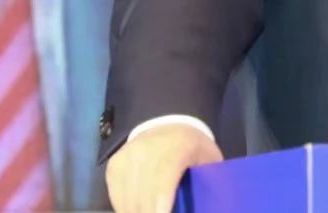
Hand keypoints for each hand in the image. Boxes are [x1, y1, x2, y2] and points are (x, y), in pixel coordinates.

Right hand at [105, 123, 223, 212]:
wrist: (167, 124)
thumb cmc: (193, 147)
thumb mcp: (210, 160)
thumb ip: (211, 183)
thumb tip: (214, 207)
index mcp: (176, 148)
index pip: (163, 182)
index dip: (161, 207)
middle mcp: (145, 152)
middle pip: (142, 197)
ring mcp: (126, 158)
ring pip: (127, 201)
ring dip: (138, 211)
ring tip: (154, 212)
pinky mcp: (113, 166)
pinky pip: (117, 198)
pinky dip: (127, 208)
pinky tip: (139, 210)